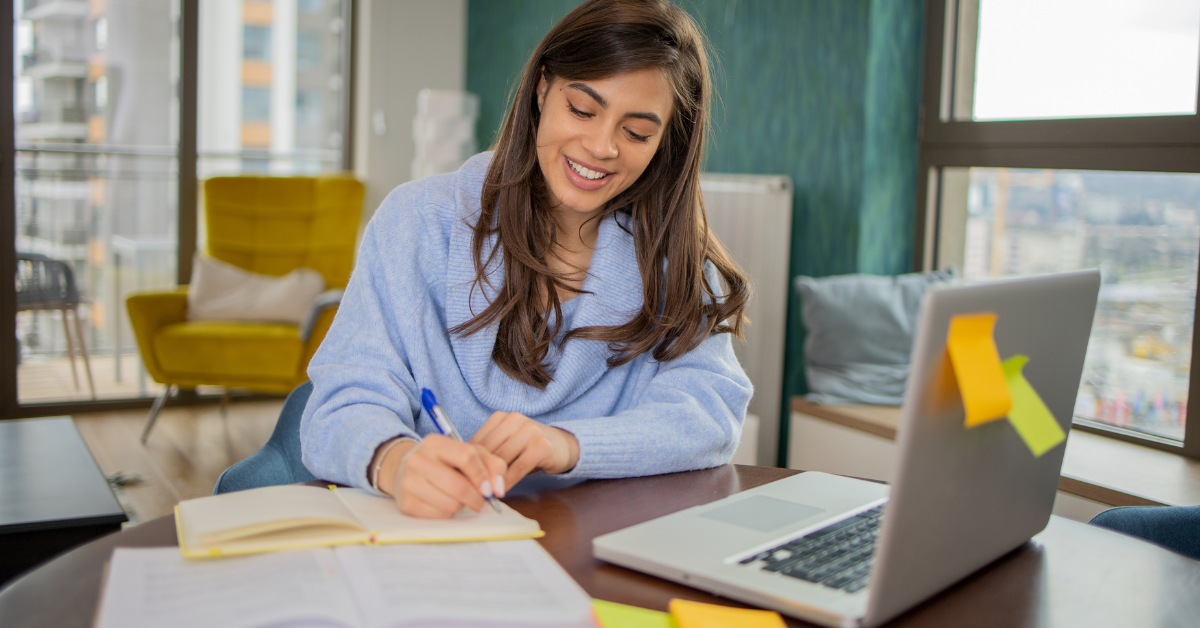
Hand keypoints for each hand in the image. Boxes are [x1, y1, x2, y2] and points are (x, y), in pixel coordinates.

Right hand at [372, 435, 507, 518]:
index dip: (482, 475)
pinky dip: (448, 514)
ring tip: (458, 498)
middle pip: (459, 487)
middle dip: (476, 498)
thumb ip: (491, 465)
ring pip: (450, 505)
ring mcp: (408, 482)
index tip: (490, 489)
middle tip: (481, 501)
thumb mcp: (468, 453)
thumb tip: (498, 489)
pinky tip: (444, 504)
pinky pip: (439, 516)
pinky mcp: (406, 504)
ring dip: (462, 506)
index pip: (466, 456)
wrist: (405, 471)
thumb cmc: (444, 463)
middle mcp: (417, 460)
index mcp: (434, 443)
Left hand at [470, 411, 579, 488]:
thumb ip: (489, 451)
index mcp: (501, 417)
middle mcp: (514, 420)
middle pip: (489, 450)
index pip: (478, 441)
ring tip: (485, 494)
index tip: (461, 479)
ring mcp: (530, 431)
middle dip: (479, 473)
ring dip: (492, 479)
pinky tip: (501, 491)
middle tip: (470, 491)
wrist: (563, 445)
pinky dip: (508, 482)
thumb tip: (462, 469)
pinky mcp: (541, 446)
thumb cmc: (529, 448)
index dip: (469, 463)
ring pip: (502, 460)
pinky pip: (518, 468)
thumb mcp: (507, 444)